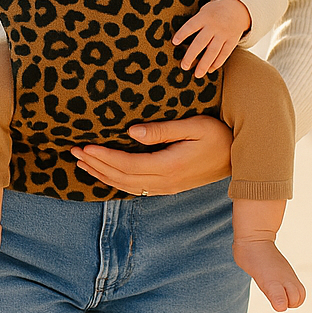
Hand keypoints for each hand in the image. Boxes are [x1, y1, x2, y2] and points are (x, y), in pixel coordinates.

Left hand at [72, 115, 232, 194]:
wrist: (238, 156)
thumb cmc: (217, 134)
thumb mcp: (194, 125)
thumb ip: (163, 130)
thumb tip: (131, 132)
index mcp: (169, 166)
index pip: (128, 165)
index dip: (103, 157)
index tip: (84, 146)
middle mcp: (165, 182)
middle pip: (121, 177)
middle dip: (95, 165)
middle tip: (73, 151)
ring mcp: (166, 187)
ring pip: (126, 186)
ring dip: (101, 174)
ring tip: (81, 161)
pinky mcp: (168, 186)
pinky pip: (135, 187)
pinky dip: (115, 180)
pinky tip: (104, 172)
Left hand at [173, 0, 250, 76]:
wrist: (238, 8)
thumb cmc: (215, 11)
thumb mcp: (204, 11)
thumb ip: (196, 22)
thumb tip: (180, 38)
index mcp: (204, 17)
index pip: (191, 26)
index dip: (182, 34)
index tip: (174, 42)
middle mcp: (214, 26)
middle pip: (201, 42)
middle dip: (191, 55)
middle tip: (184, 66)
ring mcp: (224, 34)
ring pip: (213, 51)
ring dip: (204, 64)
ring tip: (197, 75)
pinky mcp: (232, 41)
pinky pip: (224, 54)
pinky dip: (217, 63)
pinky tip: (210, 70)